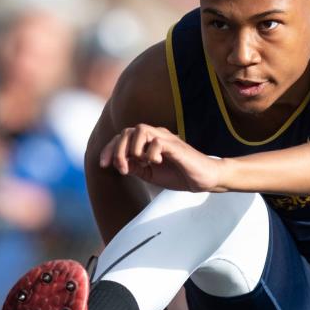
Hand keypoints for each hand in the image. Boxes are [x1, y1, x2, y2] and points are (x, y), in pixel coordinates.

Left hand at [98, 125, 223, 191]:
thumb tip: (118, 163)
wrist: (205, 179)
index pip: (122, 137)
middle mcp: (156, 136)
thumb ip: (135, 167)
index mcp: (148, 142)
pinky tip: (156, 163)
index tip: (103, 165)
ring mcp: (166, 139)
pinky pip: (157, 141)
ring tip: (141, 164)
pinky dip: (150, 153)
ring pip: (140, 130)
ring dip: (133, 149)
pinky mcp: (176, 146)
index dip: (109, 149)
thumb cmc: (180, 175)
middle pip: (127, 132)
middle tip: (122, 169)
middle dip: (118, 151)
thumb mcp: (151, 174)